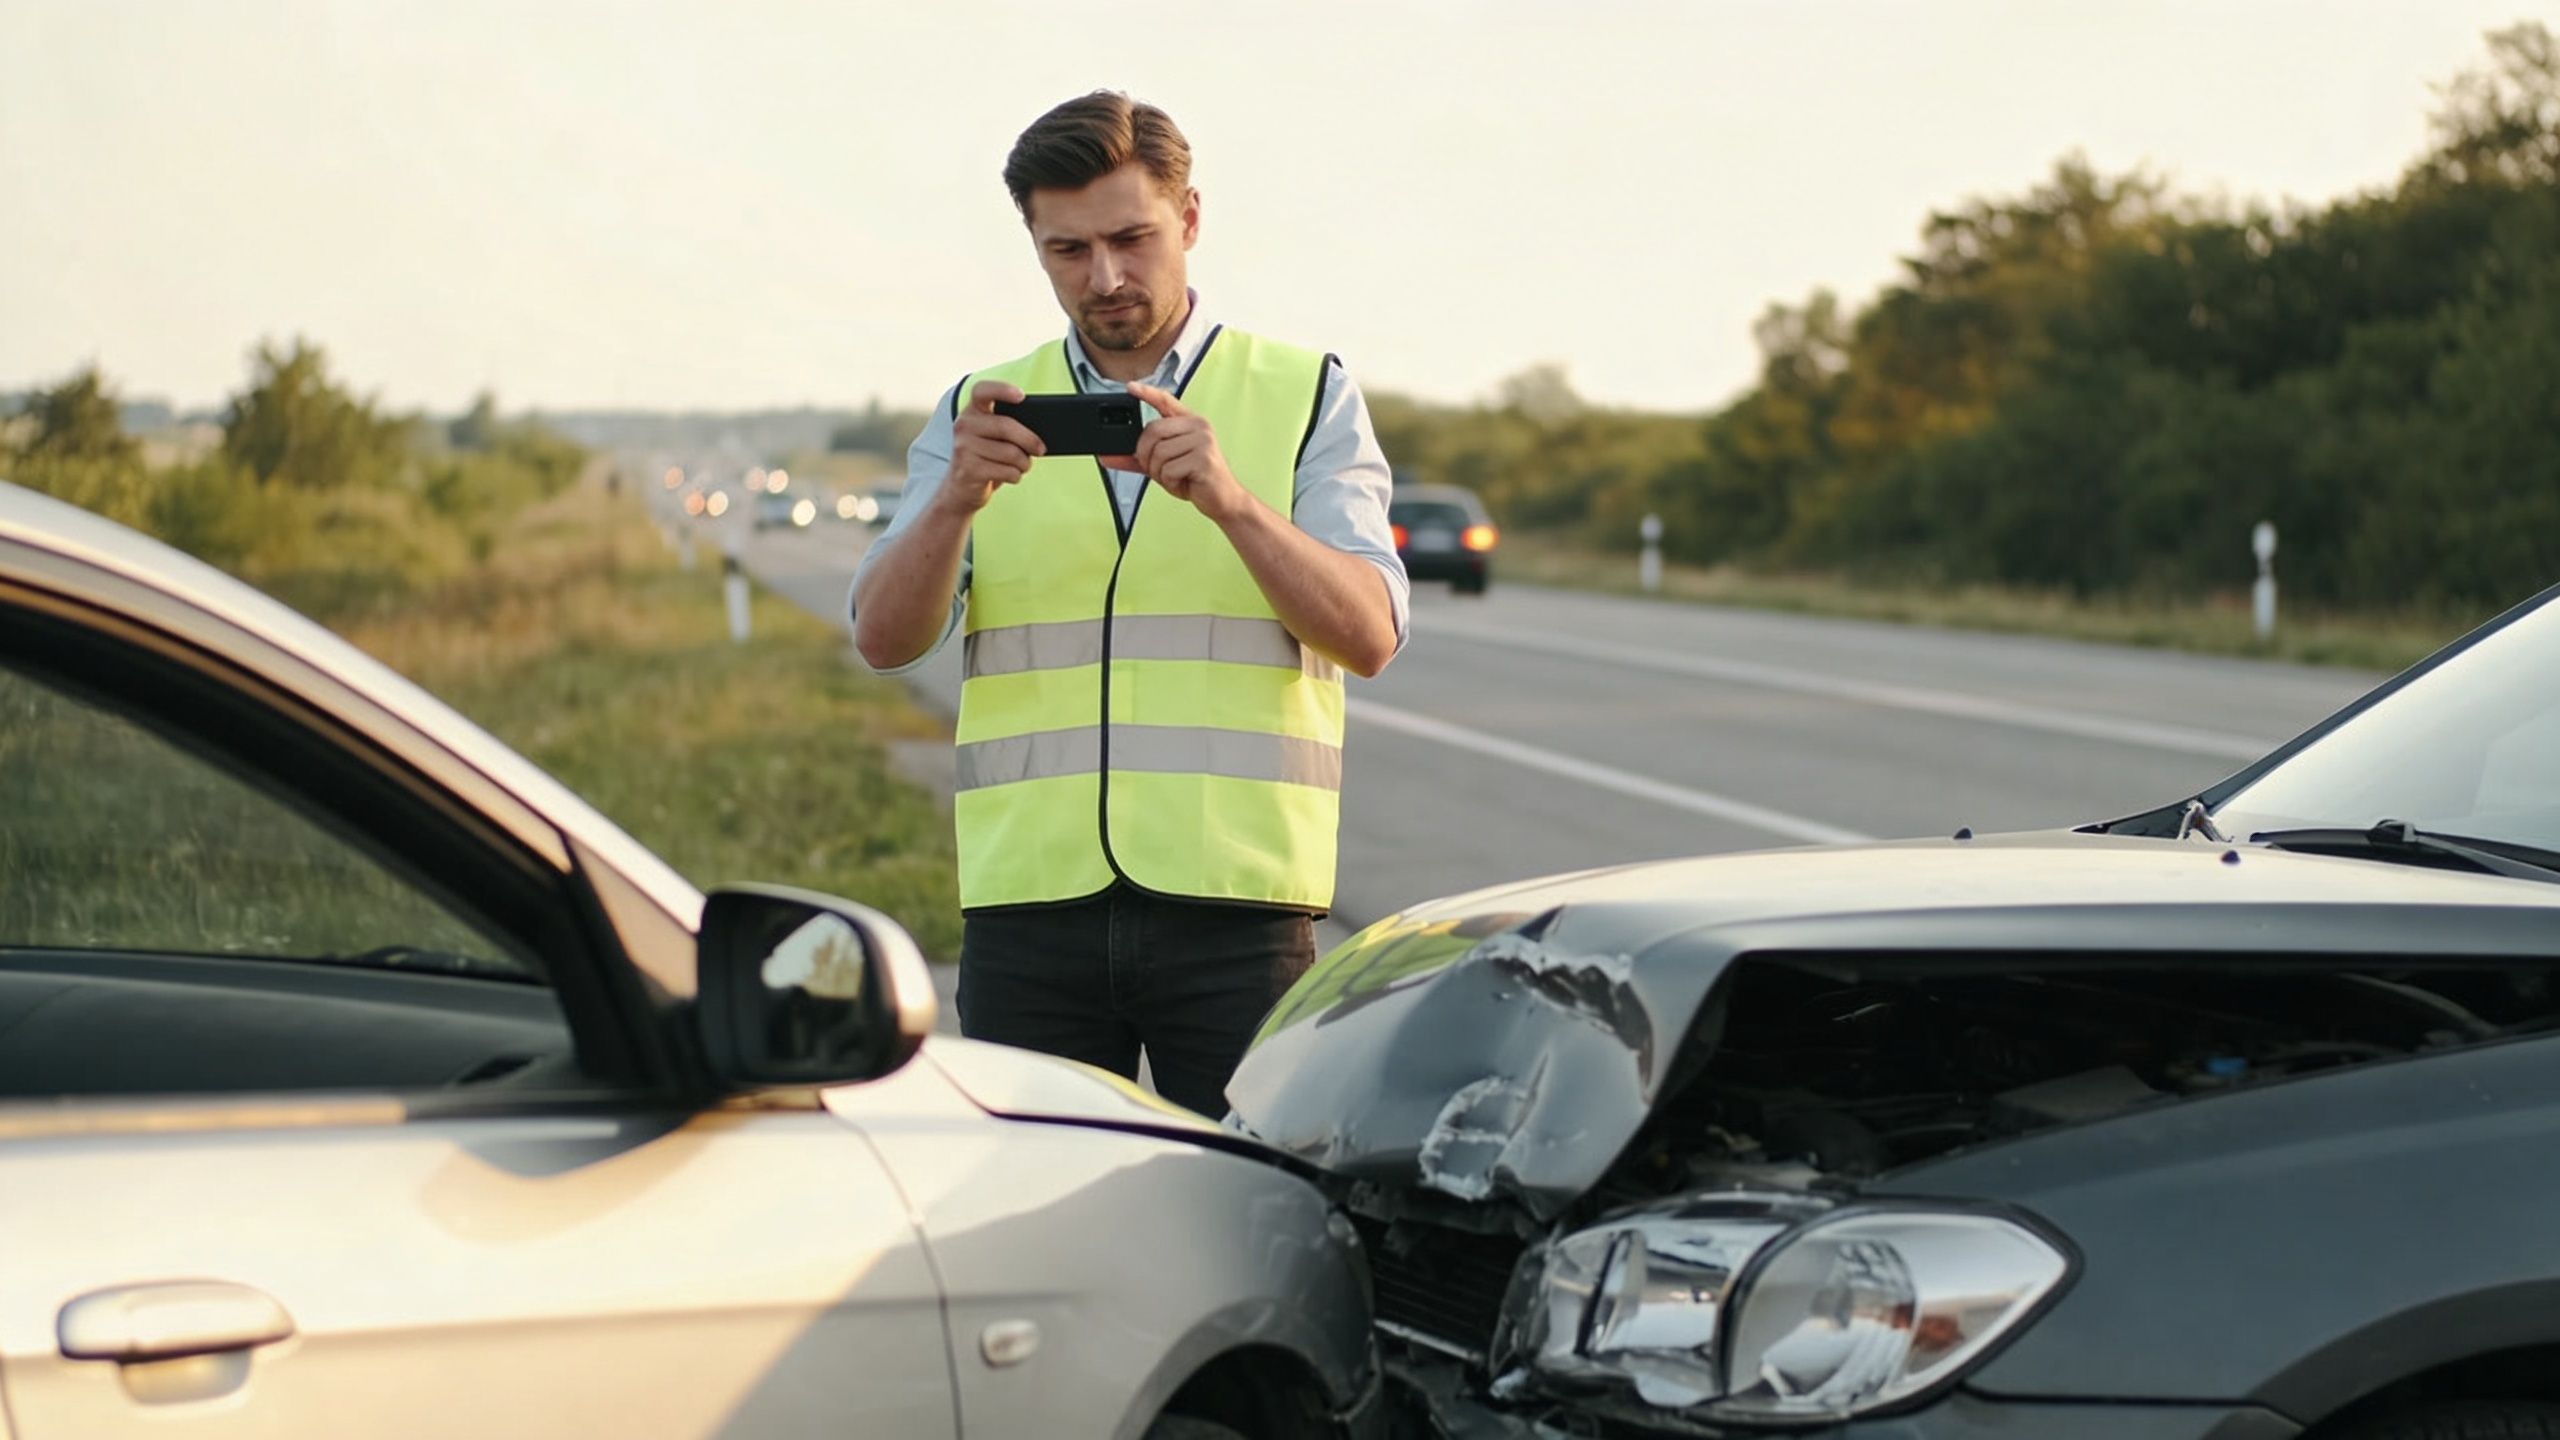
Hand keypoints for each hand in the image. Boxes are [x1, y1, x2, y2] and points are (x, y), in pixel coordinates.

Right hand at [937, 380, 1045, 514]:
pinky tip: (1012, 476)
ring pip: (1010, 453)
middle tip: (1041, 449)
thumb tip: (1038, 434)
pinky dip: (1016, 476)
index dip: (1002, 390)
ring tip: (1023, 465)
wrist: (961, 489)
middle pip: (1006, 426)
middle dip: (1030, 440)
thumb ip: (1007, 427)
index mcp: (972, 411)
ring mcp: (963, 447)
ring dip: (1024, 463)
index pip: (982, 391)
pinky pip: (1006, 471)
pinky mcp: (969, 470)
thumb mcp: (993, 438)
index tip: (1021, 396)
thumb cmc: (986, 458)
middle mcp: (964, 425)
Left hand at [1108, 383, 1248, 523]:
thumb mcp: (1163, 466)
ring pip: (1159, 452)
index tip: (1130, 387)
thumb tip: (1106, 456)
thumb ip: (1136, 459)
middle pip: (1153, 431)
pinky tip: (1182, 483)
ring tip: (1174, 477)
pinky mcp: (1204, 459)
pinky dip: (1169, 482)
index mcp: (1190, 423)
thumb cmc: (1195, 480)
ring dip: (1158, 472)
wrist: (1223, 500)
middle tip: (1155, 469)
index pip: (1166, 401)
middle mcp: (1198, 427)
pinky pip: (1170, 469)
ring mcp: (1203, 441)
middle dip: (1145, 455)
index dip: (1147, 393)